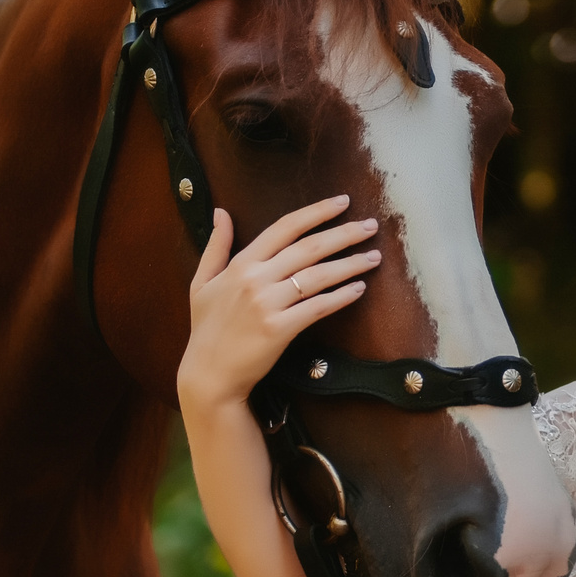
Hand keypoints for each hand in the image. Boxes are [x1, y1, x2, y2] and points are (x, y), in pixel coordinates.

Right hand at [176, 197, 380, 411]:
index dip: (316, 212)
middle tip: (370, 226)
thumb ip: (215, 246)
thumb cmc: (206, 329)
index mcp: (240, 264)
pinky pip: (317, 307)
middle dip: (343, 234)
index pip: (284, 228)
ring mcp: (267, 304)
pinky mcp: (279, 330)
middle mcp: (255, 279)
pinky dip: (340, 297)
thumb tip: (221, 213)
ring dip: (350, 264)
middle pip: (309, 248)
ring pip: (317, 276)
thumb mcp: (202, 283)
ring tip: (374, 257)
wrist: (208, 374)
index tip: (342, 202)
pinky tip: (359, 289)